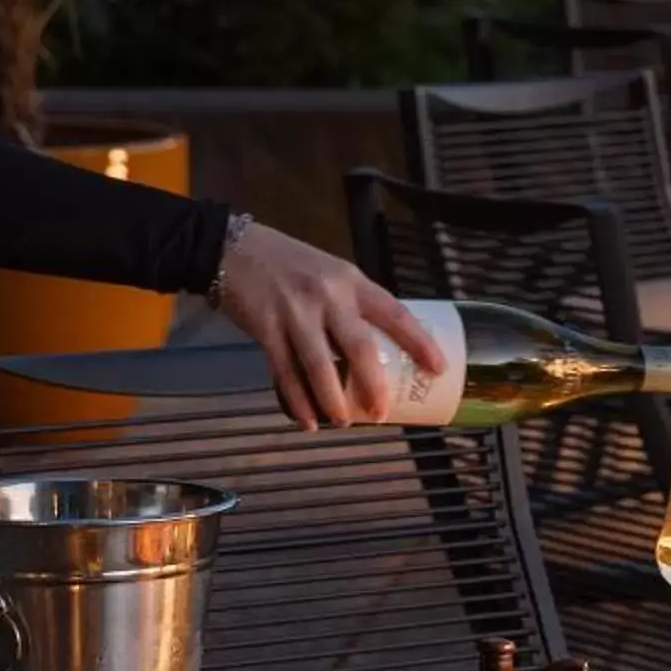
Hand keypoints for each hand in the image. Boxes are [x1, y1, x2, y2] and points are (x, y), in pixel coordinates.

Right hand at [211, 225, 450, 430]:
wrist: (232, 248)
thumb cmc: (288, 264)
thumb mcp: (330, 273)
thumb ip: (350, 304)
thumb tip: (374, 349)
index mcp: (351, 281)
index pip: (395, 313)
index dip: (419, 342)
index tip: (438, 368)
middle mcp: (328, 296)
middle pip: (360, 346)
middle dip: (373, 385)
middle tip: (382, 413)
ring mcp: (295, 312)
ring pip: (320, 366)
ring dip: (334, 400)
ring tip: (343, 421)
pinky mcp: (266, 328)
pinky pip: (284, 372)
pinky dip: (297, 401)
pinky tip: (307, 421)